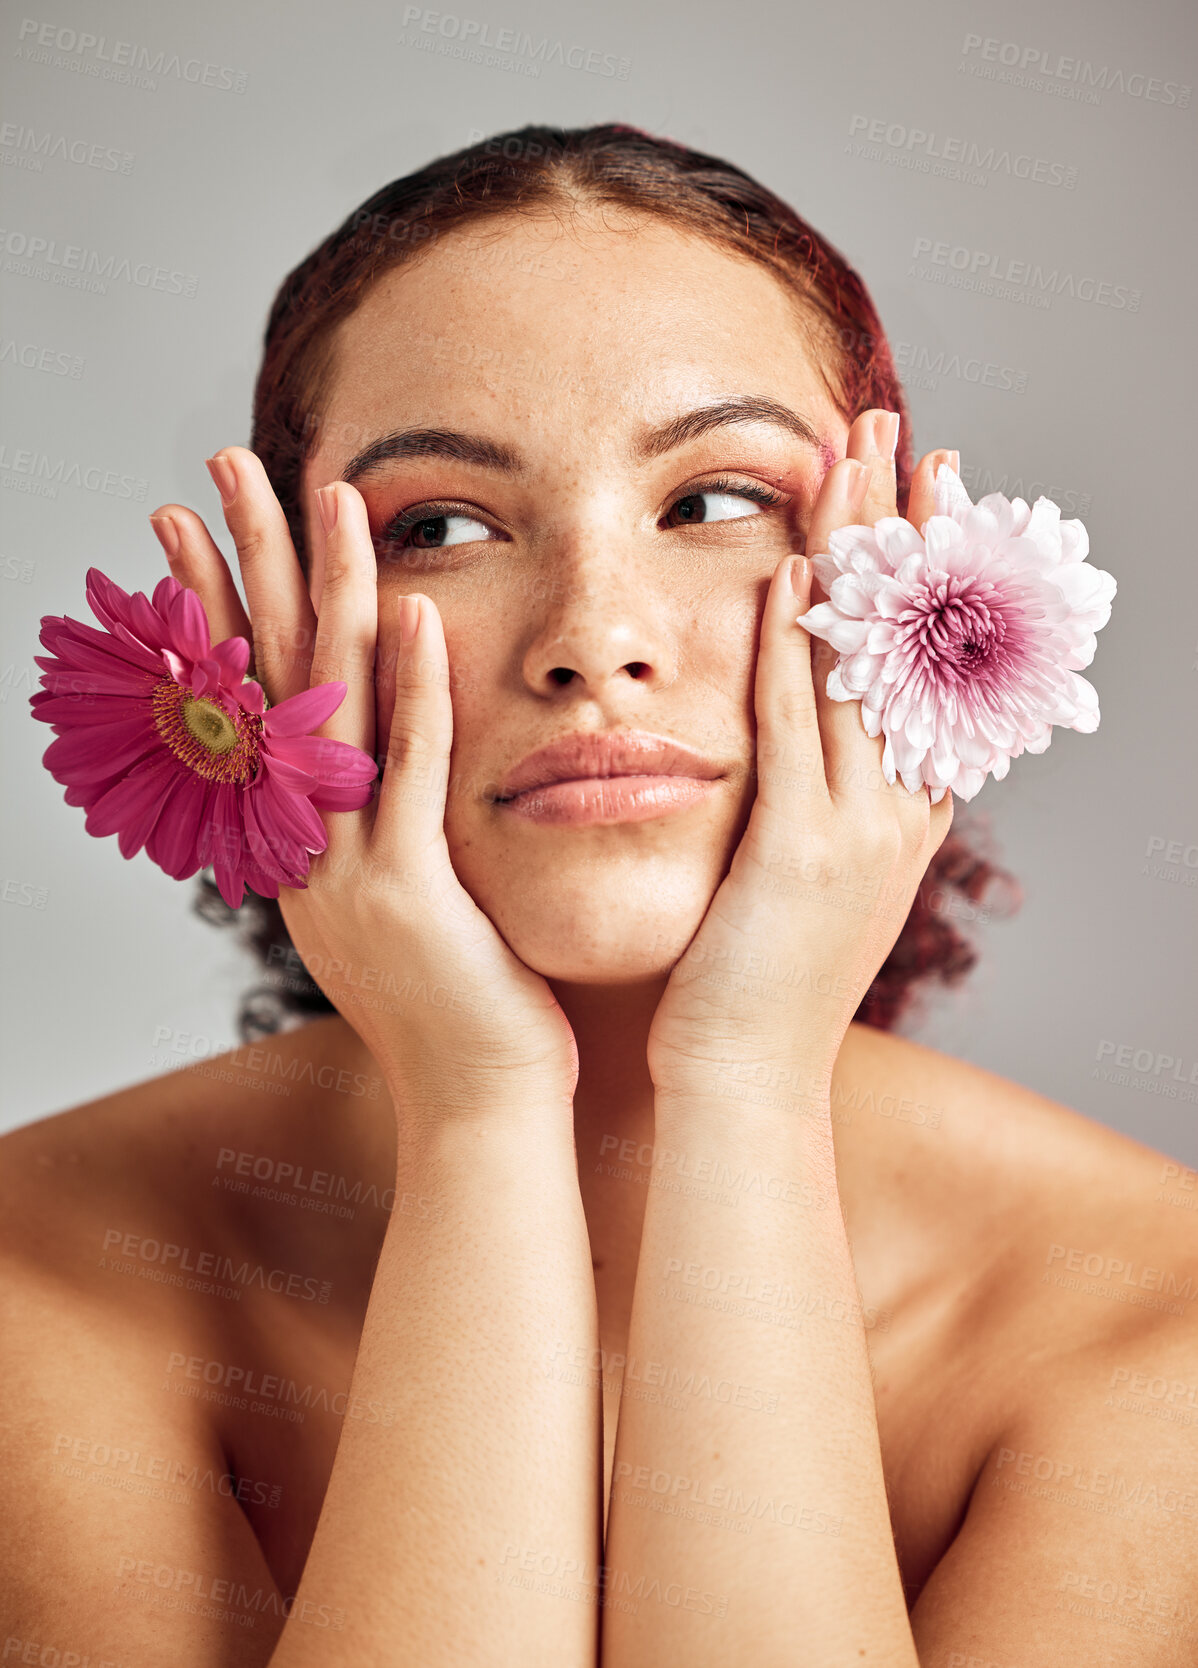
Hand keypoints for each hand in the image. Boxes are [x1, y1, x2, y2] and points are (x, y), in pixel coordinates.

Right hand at [149, 449, 578, 1117]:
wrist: (478, 1109)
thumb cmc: (465, 1007)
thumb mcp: (411, 901)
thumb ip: (391, 824)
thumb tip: (387, 758)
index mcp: (299, 843)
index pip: (253, 699)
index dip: (227, 605)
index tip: (205, 524)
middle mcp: (301, 847)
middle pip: (266, 678)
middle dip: (247, 565)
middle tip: (224, 466)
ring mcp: (345, 870)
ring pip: (328, 708)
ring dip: (332, 595)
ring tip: (332, 496)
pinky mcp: (407, 894)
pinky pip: (406, 774)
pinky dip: (410, 692)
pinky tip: (413, 614)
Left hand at [646, 410, 956, 1096]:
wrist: (745, 1082)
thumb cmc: (756, 983)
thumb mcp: (807, 881)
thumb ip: (818, 801)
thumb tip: (814, 735)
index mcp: (903, 815)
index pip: (934, 664)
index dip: (936, 571)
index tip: (929, 487)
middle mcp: (900, 813)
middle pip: (917, 639)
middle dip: (909, 531)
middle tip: (902, 432)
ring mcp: (859, 833)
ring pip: (867, 663)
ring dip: (859, 554)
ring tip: (852, 459)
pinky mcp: (799, 854)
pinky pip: (798, 726)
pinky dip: (796, 645)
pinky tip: (791, 570)